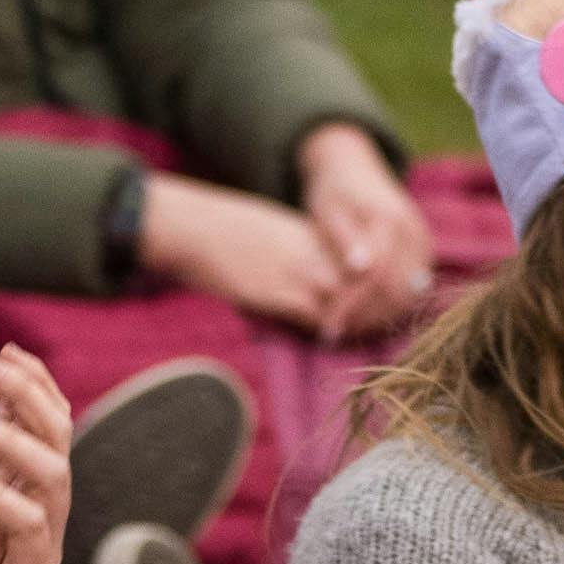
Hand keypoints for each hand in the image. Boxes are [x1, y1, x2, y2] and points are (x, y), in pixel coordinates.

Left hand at [0, 347, 70, 563]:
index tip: (3, 350)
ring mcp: (43, 544)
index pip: (46, 420)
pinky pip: (27, 528)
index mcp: (26, 486)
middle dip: (27, 393)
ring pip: (52, 475)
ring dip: (13, 439)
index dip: (33, 382)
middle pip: (58, 437)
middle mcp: (45, 509)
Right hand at [136, 172, 349, 335]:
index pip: (362, 259)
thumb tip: (309, 270)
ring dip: (349, 322)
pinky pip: (315, 317)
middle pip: (362, 283)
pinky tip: (322, 336)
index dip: (369, 284)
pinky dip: (322, 330)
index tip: (370, 299)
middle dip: (368, 306)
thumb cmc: (224, 228)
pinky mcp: (277, 293)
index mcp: (312, 232)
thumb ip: (298, 246)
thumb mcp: (272, 228)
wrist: (192, 228)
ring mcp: (297, 271)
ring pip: (345, 303)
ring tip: (348, 334)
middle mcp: (312, 250)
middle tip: (369, 324)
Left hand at [292, 127, 432, 340]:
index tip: (327, 327)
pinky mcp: (424, 251)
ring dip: (379, 316)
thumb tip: (361, 268)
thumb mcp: (329, 212)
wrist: (354, 167)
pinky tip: (362, 314)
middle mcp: (415, 233)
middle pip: (398, 292)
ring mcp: (424, 243)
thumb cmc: (333, 191)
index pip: (376, 276)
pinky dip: (388, 305)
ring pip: (409, 295)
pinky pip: (413, 289)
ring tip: (346, 328)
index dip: (351, 306)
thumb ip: (346, 239)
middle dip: (366, 318)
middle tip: (335, 333)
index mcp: (391, 221)